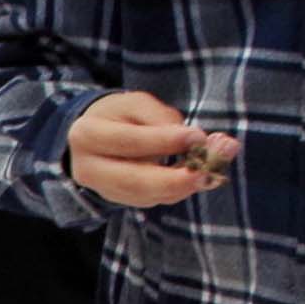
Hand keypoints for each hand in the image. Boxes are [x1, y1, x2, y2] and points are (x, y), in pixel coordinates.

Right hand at [65, 91, 214, 207]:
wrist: (96, 138)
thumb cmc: (119, 114)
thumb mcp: (136, 103)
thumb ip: (161, 118)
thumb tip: (195, 142)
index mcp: (87, 136)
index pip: (129, 142)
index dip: (164, 141)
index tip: (198, 135)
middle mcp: (90, 170)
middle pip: (134, 182)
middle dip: (176, 179)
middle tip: (210, 170)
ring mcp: (105, 190)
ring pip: (149, 196)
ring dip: (186, 185)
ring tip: (217, 168)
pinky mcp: (123, 200)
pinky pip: (157, 199)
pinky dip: (184, 188)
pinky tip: (206, 173)